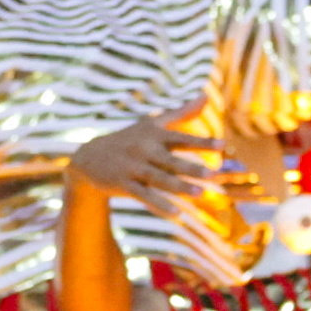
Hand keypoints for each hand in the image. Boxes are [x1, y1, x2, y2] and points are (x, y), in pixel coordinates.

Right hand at [67, 113, 222, 204]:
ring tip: (200, 194)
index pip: (181, 138)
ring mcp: (133, 167)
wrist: (88, 157)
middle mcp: (144, 149)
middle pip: (171, 160)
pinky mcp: (123, 184)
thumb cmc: (129, 139)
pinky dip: (159, 205)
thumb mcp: (152, 124)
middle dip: (191, 167)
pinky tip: (176, 214)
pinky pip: (144, 195)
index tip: (222, 145)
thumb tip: (205, 96)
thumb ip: (181, 113)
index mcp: (154, 135)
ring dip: (179, 187)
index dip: (201, 142)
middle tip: (212, 174)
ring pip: (159, 179)